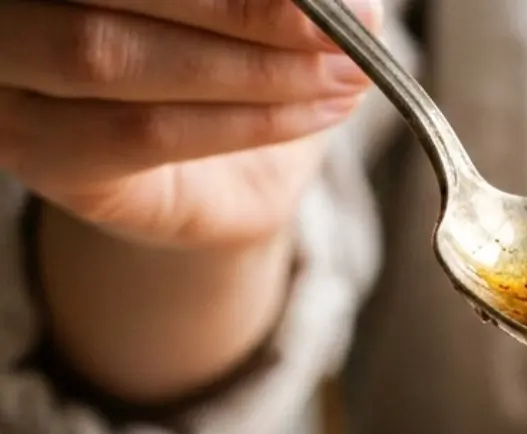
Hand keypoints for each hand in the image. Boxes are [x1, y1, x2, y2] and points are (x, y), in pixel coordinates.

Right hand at [0, 0, 379, 246]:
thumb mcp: (244, 14)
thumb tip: (356, 1)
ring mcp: (8, 76)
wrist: (202, 188)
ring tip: (343, 75)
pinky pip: (142, 130)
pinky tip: (315, 112)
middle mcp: (9, 6)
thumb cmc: (220, 72)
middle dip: (248, 7)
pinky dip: (241, 120)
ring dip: (250, 67)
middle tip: (348, 29)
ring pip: (115, 56)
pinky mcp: (42, 153)